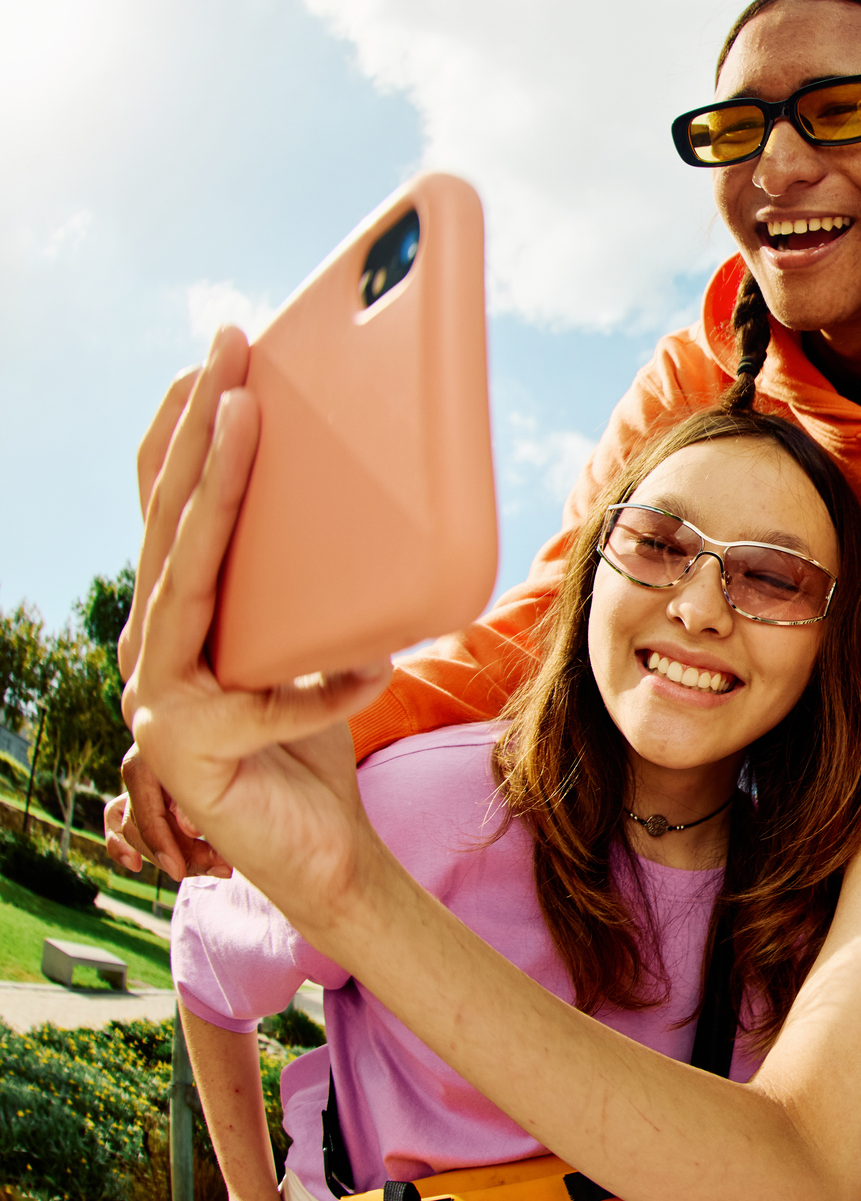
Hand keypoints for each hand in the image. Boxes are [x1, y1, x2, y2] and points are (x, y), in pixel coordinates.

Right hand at [125, 363, 390, 926]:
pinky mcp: (197, 752)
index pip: (171, 505)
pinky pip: (271, 704)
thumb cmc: (315, 738)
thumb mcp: (312, 644)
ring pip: (190, 581)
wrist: (319, 851)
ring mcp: (162, 700)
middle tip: (225, 349)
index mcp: (181, 616)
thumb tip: (361, 496)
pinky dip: (323, 688)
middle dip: (198, 426)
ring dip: (220, 496)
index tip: (214, 356)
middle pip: (173, 520)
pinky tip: (366, 670)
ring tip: (249, 422)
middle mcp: (154, 647)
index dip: (181, 429)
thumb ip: (307, 587)